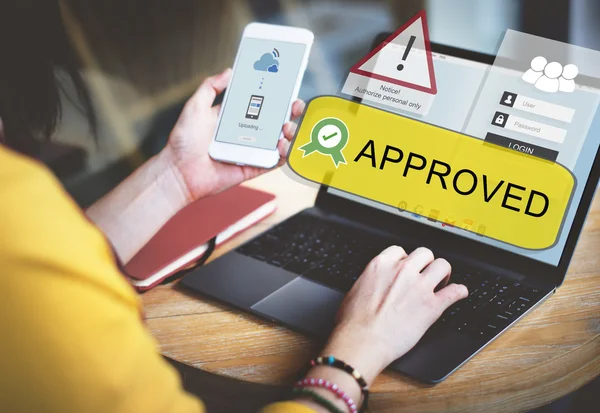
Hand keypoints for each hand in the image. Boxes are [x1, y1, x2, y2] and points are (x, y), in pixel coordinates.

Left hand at [163, 68, 304, 201]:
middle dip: (290, 111)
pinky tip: (282, 145)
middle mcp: (246, 133)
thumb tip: (229, 71)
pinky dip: (283, 153)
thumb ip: (210, 87)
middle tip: (295, 105)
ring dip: (289, 132)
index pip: (260, 102)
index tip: (285, 84)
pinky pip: (274, 161)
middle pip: (275, 120)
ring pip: (279, 140)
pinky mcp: (253, 167)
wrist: (178, 171)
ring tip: (286, 127)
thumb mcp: (195, 106)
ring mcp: (251, 150)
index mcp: (235, 117)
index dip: (275, 94)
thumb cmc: (183, 141)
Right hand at [321, 246, 467, 383]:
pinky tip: (459, 293)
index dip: (405, 259)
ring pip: (442, 266)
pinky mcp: (432, 306)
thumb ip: (370, 281)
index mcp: (381, 265)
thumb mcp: (355, 290)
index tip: (406, 267)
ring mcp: (419, 287)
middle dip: (426, 263)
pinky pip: (455, 292)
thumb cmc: (353, 322)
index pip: (400, 250)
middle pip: (424, 253)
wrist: (363, 341)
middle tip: (425, 274)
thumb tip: (373, 285)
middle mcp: (402, 271)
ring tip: (441, 282)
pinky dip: (460, 292)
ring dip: (443, 273)